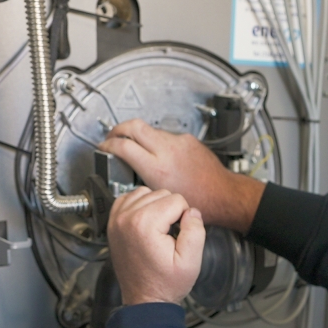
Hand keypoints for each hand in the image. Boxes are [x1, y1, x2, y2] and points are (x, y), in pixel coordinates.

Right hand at [100, 119, 264, 232]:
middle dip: (117, 129)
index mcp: (157, 168)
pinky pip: (166, 135)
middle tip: (111, 137)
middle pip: (133, 125)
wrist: (223, 194)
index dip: (108, 145)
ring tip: (134, 147)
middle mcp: (167, 150)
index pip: (123, 145)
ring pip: (150, 129)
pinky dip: (156, 141)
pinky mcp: (188, 140)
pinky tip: (158, 153)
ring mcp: (178, 142)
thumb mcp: (161, 196)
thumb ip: (143, 182)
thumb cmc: (198, 201)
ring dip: (138, 135)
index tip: (104, 147)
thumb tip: (130, 177)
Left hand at [106, 187, 205, 305]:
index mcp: (144, 224)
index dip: (185, 217)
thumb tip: (192, 212)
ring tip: (159, 228)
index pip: (176, 200)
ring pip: (146, 192)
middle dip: (171, 211)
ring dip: (156, 206)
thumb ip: (196, 230)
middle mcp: (126, 218)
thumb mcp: (191, 261)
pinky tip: (147, 222)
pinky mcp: (113, 223)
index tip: (179, 236)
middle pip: (161, 194)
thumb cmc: (164, 284)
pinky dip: (140, 205)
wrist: (144, 300)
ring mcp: (116, 220)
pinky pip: (129, 198)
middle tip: (169, 235)